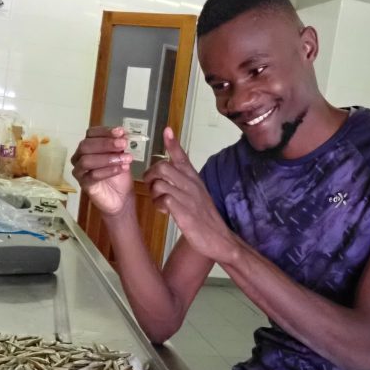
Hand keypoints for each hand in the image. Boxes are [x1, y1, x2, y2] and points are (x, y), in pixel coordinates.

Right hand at [70, 126, 134, 216]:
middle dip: (106, 143)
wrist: (121, 198)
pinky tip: (121, 168)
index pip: (91, 133)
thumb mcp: (122, 156)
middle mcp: (79, 156)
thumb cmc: (119, 176)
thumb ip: (120, 145)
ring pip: (87, 160)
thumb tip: (122, 133)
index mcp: (88, 146)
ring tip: (126, 159)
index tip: (120, 131)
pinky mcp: (84, 184)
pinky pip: (92, 176)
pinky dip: (108, 171)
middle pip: (86, 145)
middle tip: (123, 144)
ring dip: (108, 158)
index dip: (105, 131)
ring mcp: (80, 171)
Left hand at [144, 127, 238, 262]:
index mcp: (194, 179)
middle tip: (151, 185)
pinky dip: (158, 205)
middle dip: (150, 175)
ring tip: (158, 201)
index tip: (167, 130)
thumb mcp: (197, 194)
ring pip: (160, 182)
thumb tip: (172, 171)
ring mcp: (187, 198)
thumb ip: (186, 182)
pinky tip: (163, 211)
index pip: (182, 157)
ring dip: (153, 192)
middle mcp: (191, 185)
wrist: (219, 239)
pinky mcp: (184, 212)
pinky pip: (163, 200)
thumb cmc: (205, 217)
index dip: (172, 143)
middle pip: (163, 167)